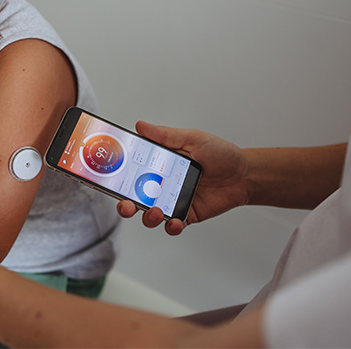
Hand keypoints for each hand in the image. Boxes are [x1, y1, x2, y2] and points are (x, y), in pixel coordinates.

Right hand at [118, 121, 247, 234]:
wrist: (244, 174)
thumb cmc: (219, 154)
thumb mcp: (191, 139)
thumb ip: (165, 135)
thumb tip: (140, 126)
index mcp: (158, 165)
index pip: (132, 171)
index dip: (118, 176)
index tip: (109, 177)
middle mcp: (161, 184)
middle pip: (134, 197)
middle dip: (125, 204)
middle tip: (126, 204)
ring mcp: (172, 201)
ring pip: (149, 214)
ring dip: (147, 216)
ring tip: (156, 211)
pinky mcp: (185, 215)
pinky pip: (172, 225)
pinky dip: (171, 226)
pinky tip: (175, 222)